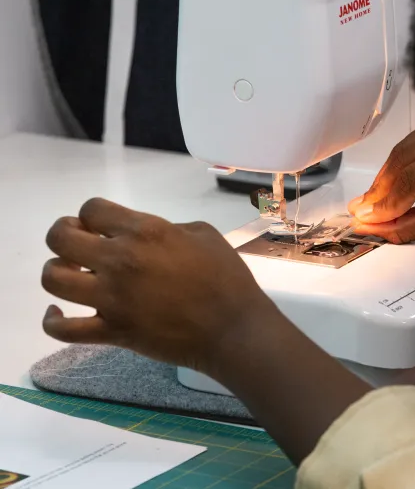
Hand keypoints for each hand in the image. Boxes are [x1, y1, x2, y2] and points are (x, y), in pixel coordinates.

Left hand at [41, 198, 371, 464]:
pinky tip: (57, 313)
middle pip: (61, 238)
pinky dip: (53, 321)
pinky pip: (64, 329)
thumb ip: (169, 228)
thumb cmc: (228, 277)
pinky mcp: (112, 331)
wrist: (234, 328)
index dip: (92, 214)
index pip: (92, 209)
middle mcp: (120, 260)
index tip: (100, 225)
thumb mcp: (205, 234)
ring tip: (72, 274)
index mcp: (145, 231)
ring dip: (57, 272)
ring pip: (54, 279)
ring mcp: (112, 298)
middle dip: (64, 235)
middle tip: (78, 244)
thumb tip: (148, 238)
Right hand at [348, 119, 414, 242]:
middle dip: (380, 187)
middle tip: (362, 211)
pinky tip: (399, 179)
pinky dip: (407, 159)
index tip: (363, 219)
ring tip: (377, 199)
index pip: (410, 176)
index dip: (384, 201)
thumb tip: (380, 229)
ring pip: (410, 143)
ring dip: (390, 173)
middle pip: (404, 155)